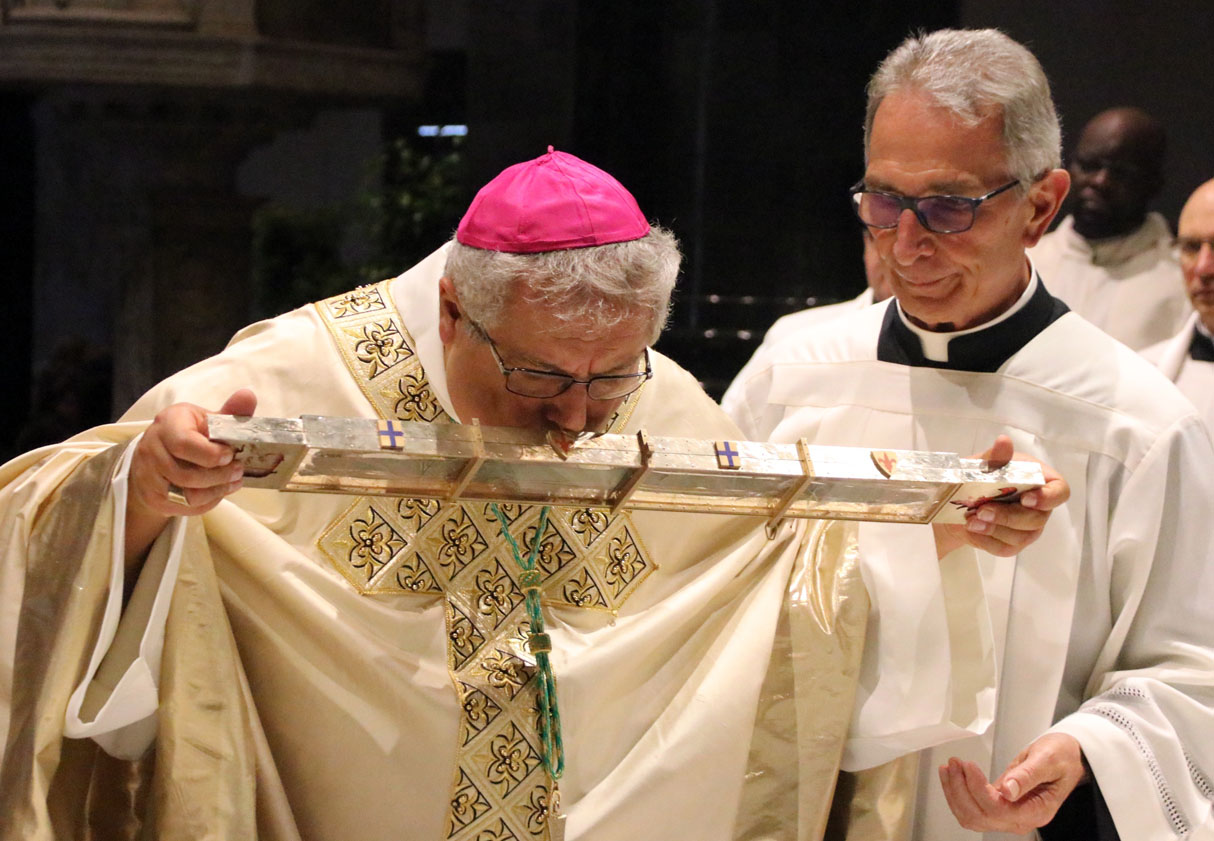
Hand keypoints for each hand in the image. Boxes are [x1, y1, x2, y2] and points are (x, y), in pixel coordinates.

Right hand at [125, 389, 256, 564]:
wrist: (155, 456)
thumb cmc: (187, 433)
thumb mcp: (205, 418)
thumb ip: (229, 412)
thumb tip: (249, 395)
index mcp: (167, 424)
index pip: (184, 443)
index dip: (211, 454)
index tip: (231, 454)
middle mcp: (152, 450)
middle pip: (186, 474)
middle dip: (219, 476)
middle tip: (239, 471)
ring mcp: (149, 477)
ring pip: (187, 495)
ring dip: (217, 491)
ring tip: (234, 482)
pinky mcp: (154, 498)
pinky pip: (185, 508)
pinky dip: (208, 502)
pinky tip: (219, 491)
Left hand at [933, 434, 1069, 556]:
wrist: (955, 504)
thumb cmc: (975, 478)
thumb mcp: (980, 465)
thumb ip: (995, 457)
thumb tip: (1004, 442)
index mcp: (1038, 480)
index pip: (1060, 491)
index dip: (1048, 497)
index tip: (1026, 498)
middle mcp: (1039, 506)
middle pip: (1037, 518)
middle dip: (1009, 516)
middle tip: (982, 510)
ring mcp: (1027, 528)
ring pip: (1021, 536)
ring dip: (995, 529)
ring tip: (971, 521)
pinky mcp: (1012, 544)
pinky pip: (1005, 548)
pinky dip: (987, 540)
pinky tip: (972, 530)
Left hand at [938, 733, 1086, 834]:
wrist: (1067, 757)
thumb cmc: (1061, 757)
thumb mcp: (1048, 760)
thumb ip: (1027, 775)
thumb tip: (1007, 791)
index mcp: (1036, 811)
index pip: (998, 810)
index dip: (978, 789)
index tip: (969, 766)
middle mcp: (1021, 819)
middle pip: (980, 817)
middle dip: (961, 790)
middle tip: (954, 763)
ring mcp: (1008, 815)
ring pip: (971, 816)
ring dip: (955, 793)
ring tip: (949, 767)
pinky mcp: (998, 806)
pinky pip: (972, 808)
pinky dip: (958, 792)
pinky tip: (953, 775)